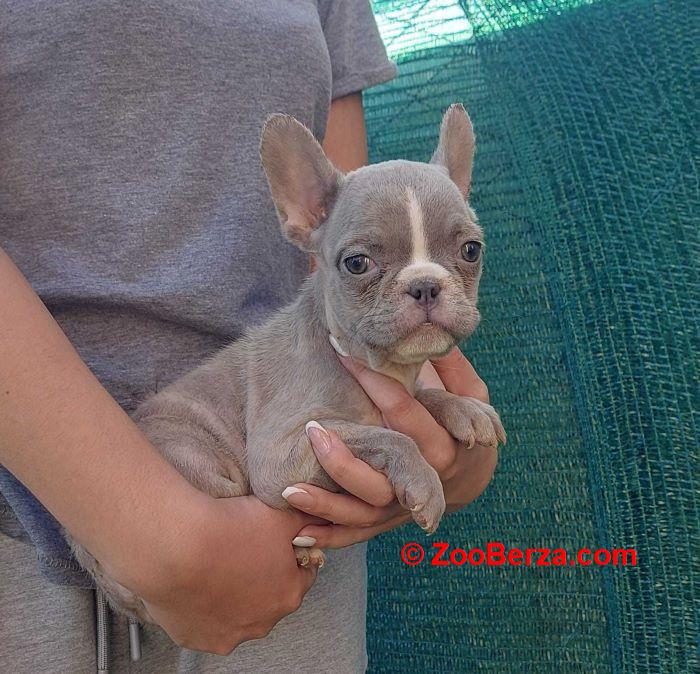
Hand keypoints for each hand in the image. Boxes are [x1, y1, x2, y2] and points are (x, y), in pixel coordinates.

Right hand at [137, 494, 318, 654]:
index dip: (291, 553)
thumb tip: (320, 517)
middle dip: (262, 574)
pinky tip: (197, 581)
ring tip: (217, 562)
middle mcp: (262, 622)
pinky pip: (205, 622)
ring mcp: (227, 634)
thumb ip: (307, 519)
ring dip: (233, 593)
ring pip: (238, 612)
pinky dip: (203, 604)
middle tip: (243, 547)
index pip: (302, 573)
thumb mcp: (281, 515)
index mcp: (288, 594)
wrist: (177, 545)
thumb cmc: (230, 529)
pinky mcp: (195, 638)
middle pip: (270, 595)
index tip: (275, 541)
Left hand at [284, 348, 497, 547]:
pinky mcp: (388, 520)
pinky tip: (297, 534)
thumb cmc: (465, 425)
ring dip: (327, 503)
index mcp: (444, 442)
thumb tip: (434, 335)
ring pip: (365, 510)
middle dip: (346, 457)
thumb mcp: (470, 395)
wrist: (471, 474)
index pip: (405, 410)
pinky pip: (357, 533)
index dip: (373, 379)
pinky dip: (330, 536)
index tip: (339, 351)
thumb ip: (452, 368)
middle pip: (384, 472)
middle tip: (312, 431)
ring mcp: (404, 506)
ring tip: (290, 491)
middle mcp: (425, 479)